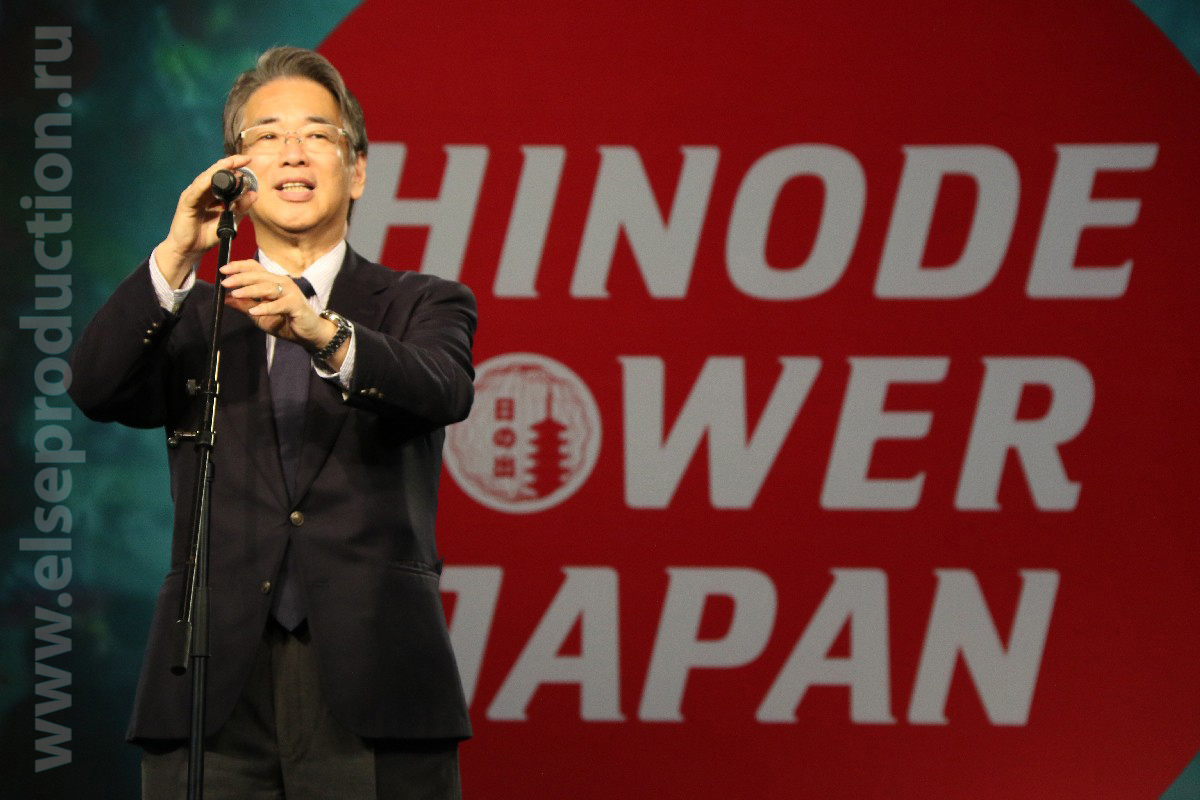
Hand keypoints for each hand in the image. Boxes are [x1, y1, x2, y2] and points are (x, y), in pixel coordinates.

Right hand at [153, 155, 258, 286]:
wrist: (190, 250)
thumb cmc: (207, 234)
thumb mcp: (230, 220)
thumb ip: (241, 208)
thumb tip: (254, 194)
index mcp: (212, 193)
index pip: (224, 176)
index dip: (235, 167)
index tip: (249, 159)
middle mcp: (202, 191)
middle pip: (215, 173)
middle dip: (229, 164)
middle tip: (243, 158)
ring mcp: (193, 195)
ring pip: (205, 178)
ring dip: (218, 170)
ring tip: (231, 164)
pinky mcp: (186, 203)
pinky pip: (196, 191)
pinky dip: (204, 183)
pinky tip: (212, 178)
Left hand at [219, 260, 336, 350]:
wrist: (309, 334)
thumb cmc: (286, 322)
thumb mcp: (259, 315)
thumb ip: (244, 305)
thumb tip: (225, 299)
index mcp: (272, 282)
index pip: (254, 268)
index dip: (238, 267)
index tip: (222, 270)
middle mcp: (281, 283)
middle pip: (258, 275)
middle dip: (240, 278)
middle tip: (224, 282)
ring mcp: (290, 292)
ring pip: (267, 287)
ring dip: (250, 290)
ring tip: (236, 294)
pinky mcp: (296, 305)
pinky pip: (279, 305)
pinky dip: (266, 307)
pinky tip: (254, 311)